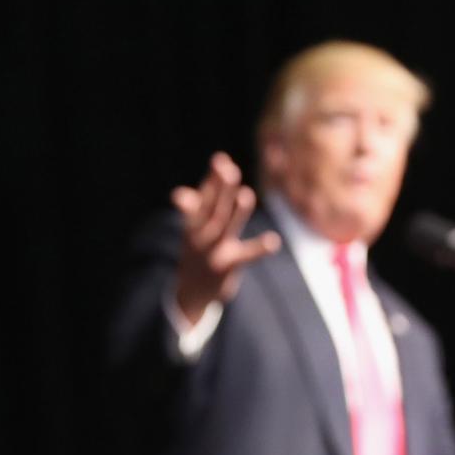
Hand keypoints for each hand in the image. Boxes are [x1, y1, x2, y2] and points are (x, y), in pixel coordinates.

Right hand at [168, 151, 281, 325]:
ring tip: (246, 195)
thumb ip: (195, 209)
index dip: (212, 180)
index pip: (203, 198)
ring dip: (236, 212)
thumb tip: (180, 194)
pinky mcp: (225, 268)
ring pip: (224, 228)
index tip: (220, 159)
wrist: (190, 295)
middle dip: (221, 189)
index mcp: (193, 224)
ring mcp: (212, 252)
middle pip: (213, 209)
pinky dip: (260, 249)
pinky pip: (246, 256)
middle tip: (229, 170)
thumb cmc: (197, 254)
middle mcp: (200, 236)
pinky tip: (273, 242)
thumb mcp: (192, 232)